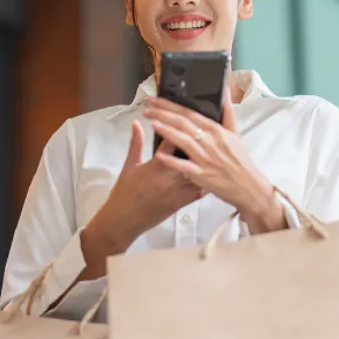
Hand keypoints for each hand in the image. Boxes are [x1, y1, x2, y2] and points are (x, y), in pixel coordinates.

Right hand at [79, 120, 202, 277]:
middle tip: (204, 135)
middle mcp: (171, 177)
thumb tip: (136, 123)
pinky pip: (201, 190)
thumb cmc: (125, 192)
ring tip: (213, 152)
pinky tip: (211, 173)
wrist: (125, 219)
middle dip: (198, 144)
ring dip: (206, 162)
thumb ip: (135, 143)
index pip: (173, 140)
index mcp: (157, 165)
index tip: (185, 119)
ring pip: (200, 172)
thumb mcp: (129, 166)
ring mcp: (179, 190)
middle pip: (191, 155)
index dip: (179, 128)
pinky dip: (207, 181)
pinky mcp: (183, 202)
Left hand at [143, 92, 286, 233]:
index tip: (156, 99)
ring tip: (151, 122)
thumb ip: (228, 114)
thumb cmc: (241, 161)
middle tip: (147, 107)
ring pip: (183, 141)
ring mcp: (205, 159)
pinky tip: (158, 156)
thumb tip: (226, 95)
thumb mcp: (236, 135)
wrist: (248, 186)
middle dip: (163, 113)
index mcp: (217, 131)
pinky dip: (172, 161)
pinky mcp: (202, 175)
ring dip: (166, 131)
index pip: (190, 113)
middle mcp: (210, 142)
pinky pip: (185, 167)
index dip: (171, 105)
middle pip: (183, 123)